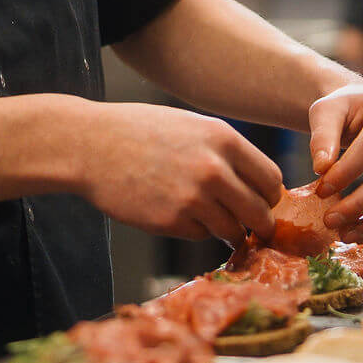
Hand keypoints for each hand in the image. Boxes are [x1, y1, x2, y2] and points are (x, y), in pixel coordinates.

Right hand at [71, 101, 283, 249]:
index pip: (271, 180)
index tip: (260, 201)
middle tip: (249, 225)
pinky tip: (174, 211)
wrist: (90, 145)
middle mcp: (214, 169)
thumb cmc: (140, 132)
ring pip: (232, 231)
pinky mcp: (171, 221)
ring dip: (226, 230)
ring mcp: (192, 198)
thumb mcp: (192, 127)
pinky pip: (200, 236)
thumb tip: (259, 185)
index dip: (268, 195)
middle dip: (257, 223)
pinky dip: (194, 230)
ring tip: (207, 217)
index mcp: (224, 139)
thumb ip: (225, 152)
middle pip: (259, 212)